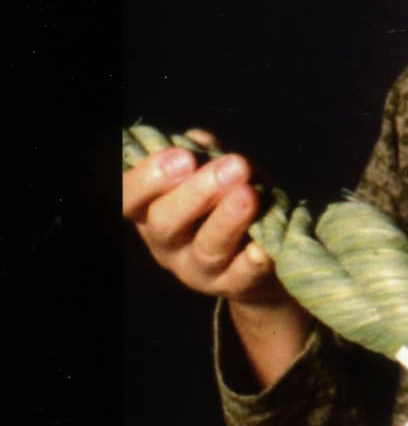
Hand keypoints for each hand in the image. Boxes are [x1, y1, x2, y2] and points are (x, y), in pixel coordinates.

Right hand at [121, 133, 284, 307]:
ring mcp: (199, 269)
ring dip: (227, 219)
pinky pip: (240, 277)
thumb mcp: (212, 176)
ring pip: (206, 248)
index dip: (147, 179)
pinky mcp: (234, 286)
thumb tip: (198, 139)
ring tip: (249, 194)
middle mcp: (168, 243)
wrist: (258, 257)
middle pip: (166, 223)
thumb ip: (204, 155)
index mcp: (152, 211)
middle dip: (197, 192)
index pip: (129, 199)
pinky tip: (261, 249)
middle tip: (233, 165)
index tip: (180, 156)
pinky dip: (251, 263)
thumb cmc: (225, 204)